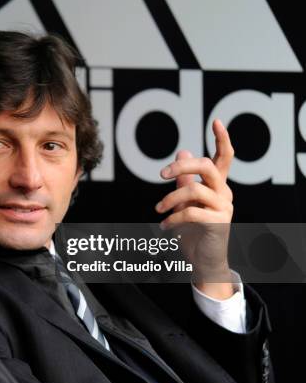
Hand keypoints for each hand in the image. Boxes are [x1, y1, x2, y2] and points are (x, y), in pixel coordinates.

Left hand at [155, 119, 234, 298]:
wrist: (203, 261)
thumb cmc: (194, 231)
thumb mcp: (186, 203)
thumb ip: (185, 180)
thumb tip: (182, 153)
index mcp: (217, 185)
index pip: (224, 157)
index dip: (222, 139)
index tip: (215, 121)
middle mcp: (224, 193)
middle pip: (208, 167)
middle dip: (182, 167)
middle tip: (161, 174)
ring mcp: (224, 208)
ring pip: (194, 191)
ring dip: (170, 199)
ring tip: (158, 211)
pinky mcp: (218, 223)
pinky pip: (190, 213)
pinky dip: (172, 219)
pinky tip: (164, 227)